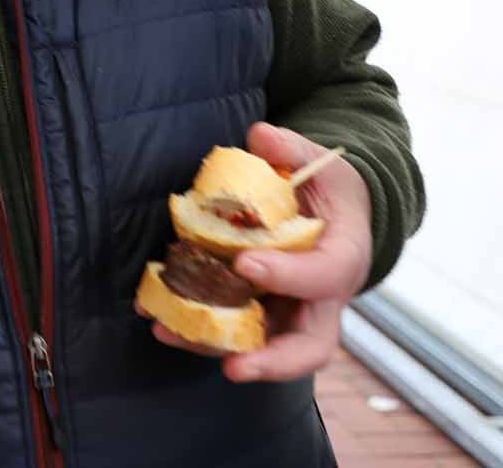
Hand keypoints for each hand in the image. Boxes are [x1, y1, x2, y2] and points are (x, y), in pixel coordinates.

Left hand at [143, 122, 371, 381]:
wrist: (332, 214)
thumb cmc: (325, 190)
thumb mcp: (318, 162)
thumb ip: (290, 149)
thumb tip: (260, 136)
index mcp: (343, 257)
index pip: (324, 275)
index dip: (287, 274)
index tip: (245, 263)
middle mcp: (320, 299)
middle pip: (310, 346)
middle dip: (273, 361)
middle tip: (235, 366)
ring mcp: (290, 313)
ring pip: (262, 347)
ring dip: (215, 346)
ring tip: (169, 333)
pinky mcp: (260, 316)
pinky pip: (232, 332)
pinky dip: (197, 330)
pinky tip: (159, 320)